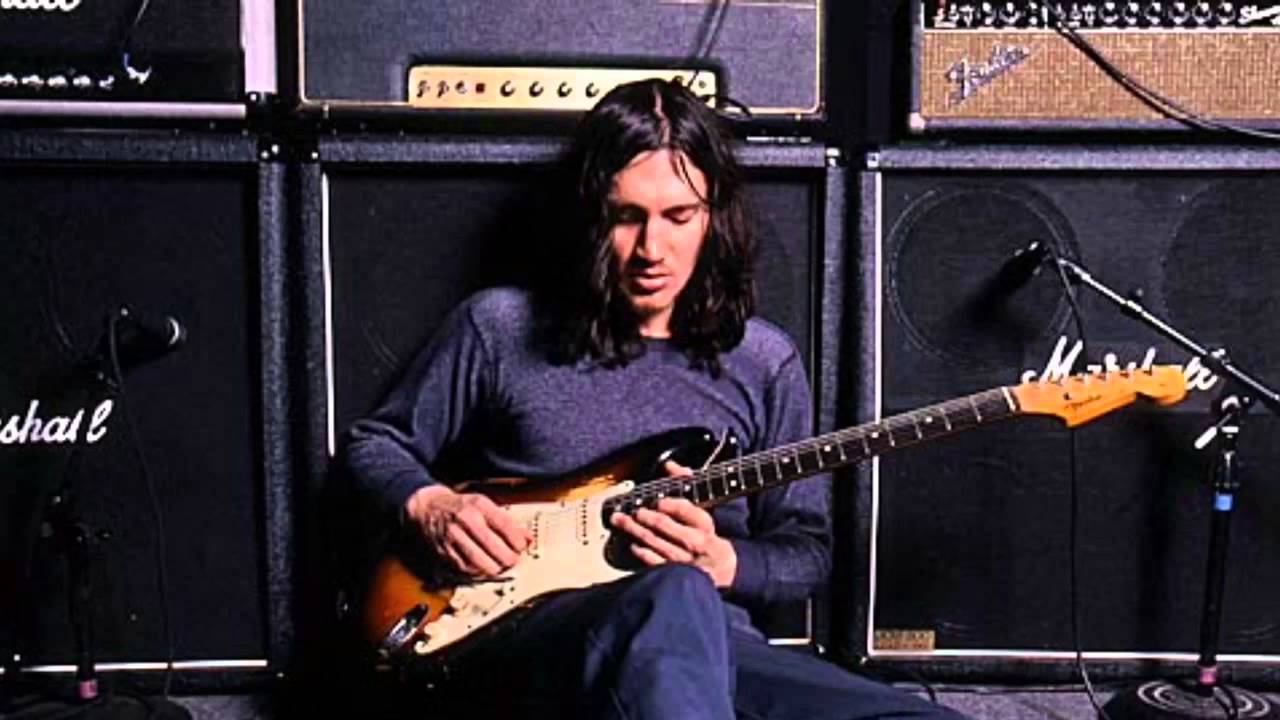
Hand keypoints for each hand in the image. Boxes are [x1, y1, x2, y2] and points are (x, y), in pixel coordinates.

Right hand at [404, 485, 530, 577]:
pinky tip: (484, 566)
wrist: (428, 508)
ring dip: (496, 568)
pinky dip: (480, 572)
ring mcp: (454, 537)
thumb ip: (507, 522)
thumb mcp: (484, 505)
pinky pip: (468, 569)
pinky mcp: (446, 552)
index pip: (506, 526)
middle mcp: (466, 520)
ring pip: (483, 563)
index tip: (522, 547)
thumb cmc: (460, 506)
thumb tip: (528, 538)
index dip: (518, 541)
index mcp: (479, 505)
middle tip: (513, 559)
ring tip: (500, 564)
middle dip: (510, 558)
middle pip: (496, 549)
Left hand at [610, 461, 737, 587]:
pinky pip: (654, 562)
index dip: (669, 504)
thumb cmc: (706, 531)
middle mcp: (695, 541)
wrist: (719, 565)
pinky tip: (633, 544)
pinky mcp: (675, 572)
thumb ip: (686, 482)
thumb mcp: (703, 507)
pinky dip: (642, 552)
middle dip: (645, 516)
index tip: (657, 500)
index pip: (685, 509)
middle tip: (633, 510)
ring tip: (621, 521)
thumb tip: (669, 465)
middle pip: (665, 525)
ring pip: (655, 542)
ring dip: (636, 530)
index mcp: (703, 523)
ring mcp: (684, 559)